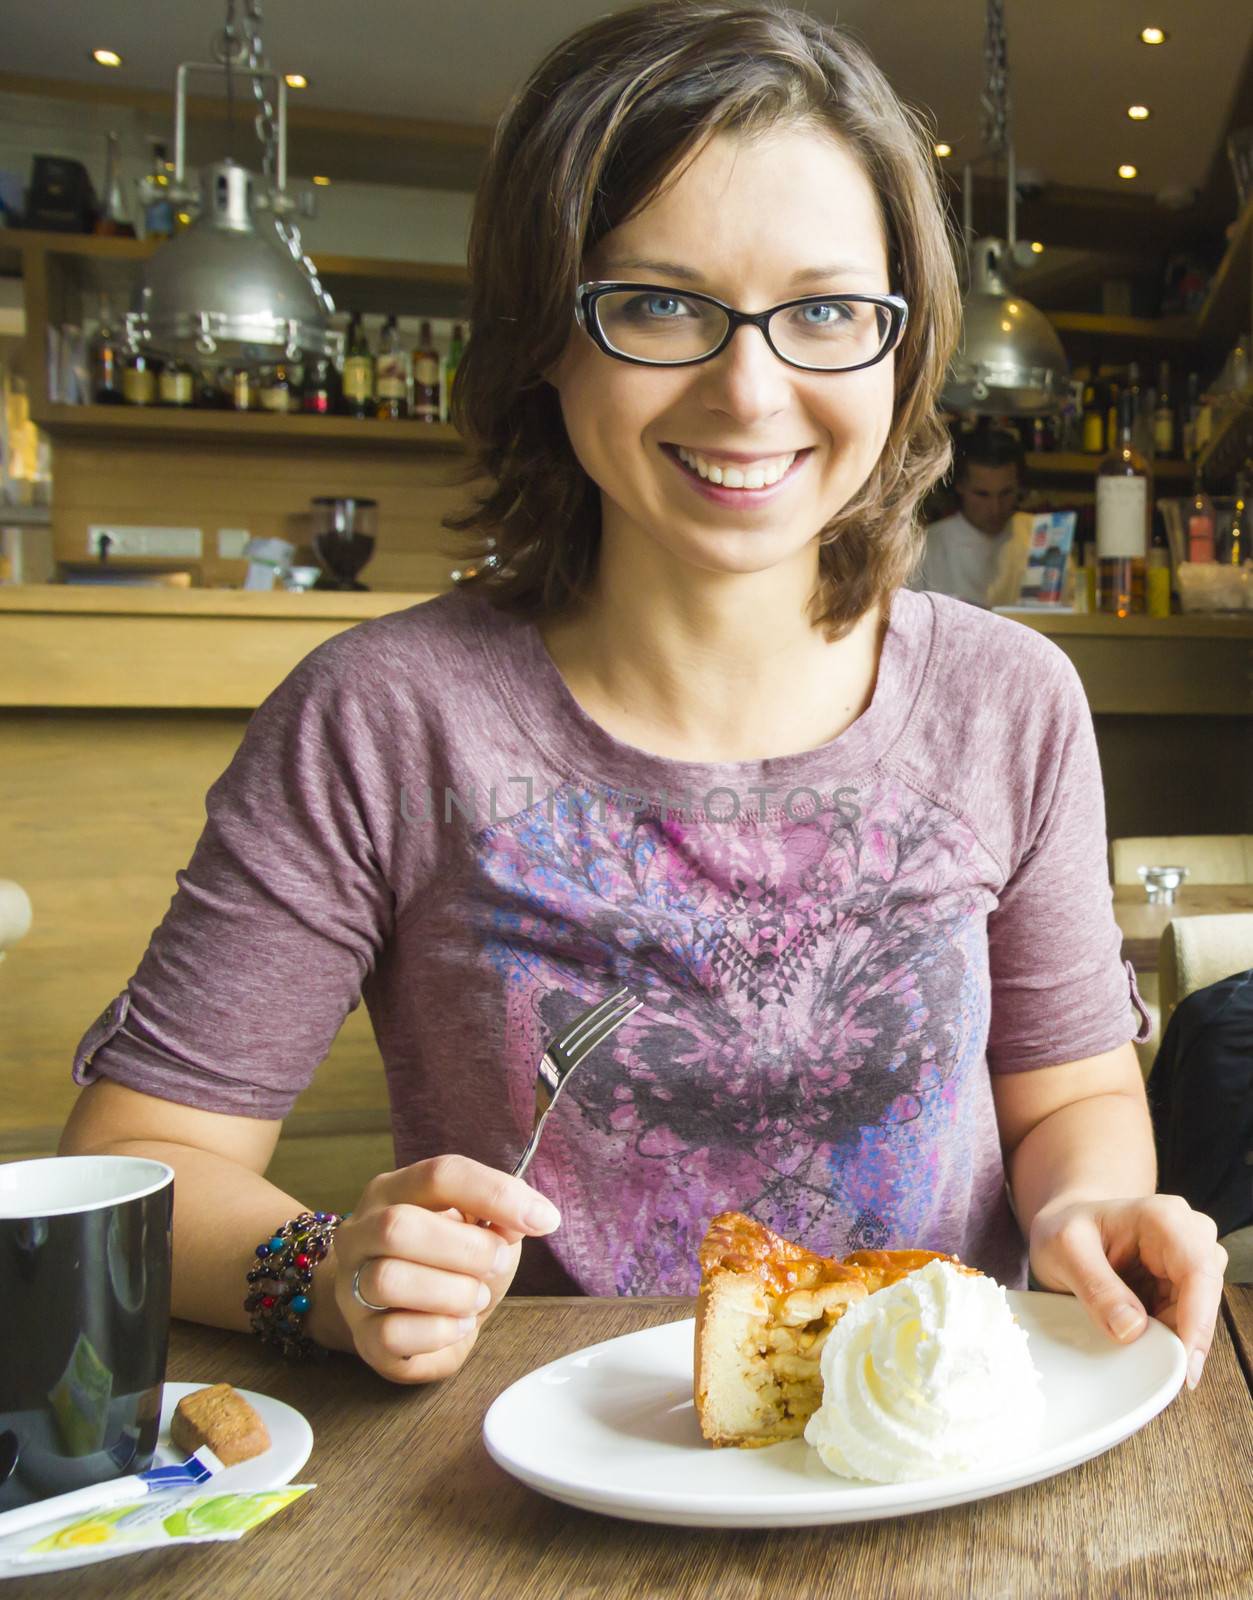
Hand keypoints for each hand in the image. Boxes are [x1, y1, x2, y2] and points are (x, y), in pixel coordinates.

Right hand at [314, 1154, 561, 1383]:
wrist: (407, 1317)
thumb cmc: (448, 1264)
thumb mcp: (481, 1231)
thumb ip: (500, 1218)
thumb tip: (528, 1217)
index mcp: (394, 1189)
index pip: (440, 1175)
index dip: (495, 1193)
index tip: (543, 1218)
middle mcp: (362, 1230)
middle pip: (398, 1226)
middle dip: (467, 1248)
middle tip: (497, 1262)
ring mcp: (352, 1283)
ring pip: (389, 1279)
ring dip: (452, 1292)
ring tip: (475, 1298)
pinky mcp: (360, 1335)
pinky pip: (391, 1332)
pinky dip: (439, 1331)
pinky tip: (457, 1325)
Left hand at [1028, 1194, 1227, 1390]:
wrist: (1064, 1225)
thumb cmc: (1065, 1228)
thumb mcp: (1065, 1250)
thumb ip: (1096, 1287)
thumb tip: (1132, 1329)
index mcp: (1163, 1218)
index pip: (1198, 1271)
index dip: (1198, 1321)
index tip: (1185, 1364)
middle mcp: (1188, 1236)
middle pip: (1204, 1298)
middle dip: (1183, 1338)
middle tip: (1156, 1370)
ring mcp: (1188, 1262)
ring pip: (1197, 1315)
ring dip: (1171, 1339)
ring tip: (1136, 1352)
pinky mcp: (1182, 1285)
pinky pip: (1184, 1321)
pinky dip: (1164, 1337)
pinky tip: (1140, 1343)